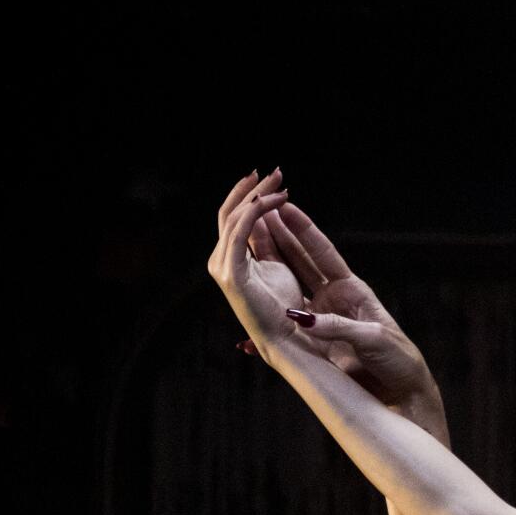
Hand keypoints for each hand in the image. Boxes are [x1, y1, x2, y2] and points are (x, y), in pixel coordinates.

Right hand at [207, 169, 302, 353]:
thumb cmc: (290, 311)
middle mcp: (224, 259)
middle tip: (275, 171)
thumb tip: (266, 213)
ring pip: (235, 218)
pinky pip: (240, 232)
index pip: (238, 218)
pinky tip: (271, 200)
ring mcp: (225, 266)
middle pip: (233, 213)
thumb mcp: (279, 267)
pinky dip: (254, 213)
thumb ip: (267, 241)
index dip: (252, 196)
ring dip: (257, 196)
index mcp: (234, 258)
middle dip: (253, 190)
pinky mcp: (232, 274)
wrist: (290, 343)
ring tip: (278, 181)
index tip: (271, 178)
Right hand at [243, 196, 451, 441]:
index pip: (323, 253)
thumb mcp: (371, 339)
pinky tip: (251, 298)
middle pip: (302, 262)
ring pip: (291, 284)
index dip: (303, 230)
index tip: (285, 206)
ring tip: (249, 240)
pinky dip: (270, 309)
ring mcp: (324, 316)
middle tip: (258, 212)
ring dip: (271, 262)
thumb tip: (302, 318)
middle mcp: (335, 299)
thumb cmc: (398, 361)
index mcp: (352, 290)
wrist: (402, 393)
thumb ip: (339, 327)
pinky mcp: (317, 338)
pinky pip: (288, 318)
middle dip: (280, 236)